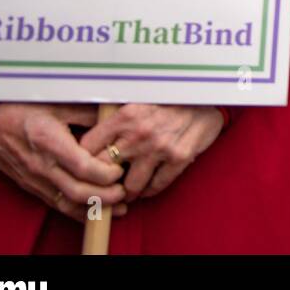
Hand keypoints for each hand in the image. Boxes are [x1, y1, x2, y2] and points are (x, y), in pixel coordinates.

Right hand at [0, 104, 127, 222]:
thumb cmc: (25, 108)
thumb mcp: (58, 102)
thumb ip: (88, 112)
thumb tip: (116, 117)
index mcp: (49, 141)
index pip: (81, 166)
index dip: (104, 173)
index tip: (121, 169)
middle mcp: (41, 164)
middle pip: (76, 191)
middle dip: (104, 196)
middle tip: (124, 192)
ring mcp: (35, 179)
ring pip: (66, 203)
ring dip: (94, 209)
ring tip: (118, 208)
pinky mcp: (32, 187)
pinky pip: (56, 204)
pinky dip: (77, 212)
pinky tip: (95, 212)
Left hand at [79, 104, 223, 200]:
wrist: (205, 97)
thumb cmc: (166, 99)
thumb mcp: (136, 100)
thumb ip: (113, 116)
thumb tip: (84, 133)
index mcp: (124, 116)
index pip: (87, 147)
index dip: (83, 160)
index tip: (86, 166)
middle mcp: (139, 133)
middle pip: (105, 171)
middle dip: (103, 181)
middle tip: (104, 185)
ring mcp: (160, 148)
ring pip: (130, 187)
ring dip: (127, 191)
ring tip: (126, 190)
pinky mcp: (179, 158)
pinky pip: (156, 187)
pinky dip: (149, 191)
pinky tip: (146, 186)